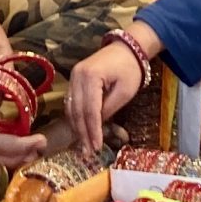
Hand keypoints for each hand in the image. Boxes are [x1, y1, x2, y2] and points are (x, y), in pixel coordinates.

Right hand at [63, 36, 146, 150]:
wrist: (126, 49)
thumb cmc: (129, 69)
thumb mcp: (124, 92)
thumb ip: (109, 109)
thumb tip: (97, 126)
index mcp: (90, 77)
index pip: (89, 110)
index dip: (93, 131)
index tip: (96, 147)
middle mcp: (76, 76)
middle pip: (77, 111)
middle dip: (83, 133)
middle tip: (87, 152)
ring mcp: (73, 77)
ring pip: (71, 108)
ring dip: (77, 128)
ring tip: (83, 146)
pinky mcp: (74, 80)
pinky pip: (71, 103)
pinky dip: (75, 118)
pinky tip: (80, 131)